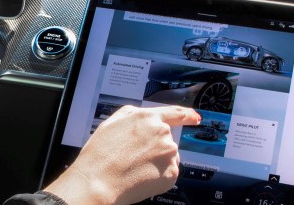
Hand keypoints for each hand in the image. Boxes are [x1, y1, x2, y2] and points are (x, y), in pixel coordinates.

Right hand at [43, 105, 200, 204]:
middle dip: (154, 147)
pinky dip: (158, 175)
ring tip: (135, 167)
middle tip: (134, 157)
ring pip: (168, 157)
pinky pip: (168, 173)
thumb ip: (133, 115)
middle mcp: (162, 133)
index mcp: (147, 118)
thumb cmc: (101, 153)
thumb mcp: (112, 122)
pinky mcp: (172, 173)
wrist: (99, 181)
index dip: (186, 115)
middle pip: (166, 139)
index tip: (194, 117)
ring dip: (156, 161)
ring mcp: (169, 153)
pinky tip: (142, 176)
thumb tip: (145, 118)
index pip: (174, 113)